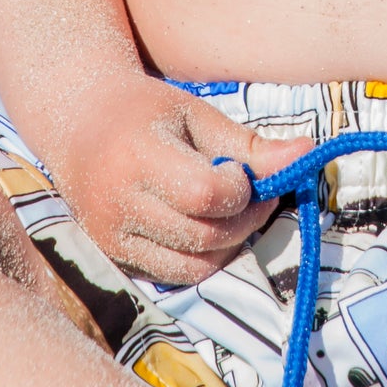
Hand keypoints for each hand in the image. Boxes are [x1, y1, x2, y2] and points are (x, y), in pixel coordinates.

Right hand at [46, 73, 312, 284]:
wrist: (78, 121)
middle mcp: (118, 204)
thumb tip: (307, 155)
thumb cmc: (146, 110)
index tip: (242, 170)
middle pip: (204, 234)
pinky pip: (174, 276)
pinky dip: (203, 258)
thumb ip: (251, 144)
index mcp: (138, 157)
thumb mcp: (197, 115)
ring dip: (229, 243)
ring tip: (231, 210)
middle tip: (254, 192)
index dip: (240, 189)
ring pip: (194, 266)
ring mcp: (111, 237)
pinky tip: (207, 226)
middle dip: (245, 218)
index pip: (205, 194)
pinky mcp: (113, 257)